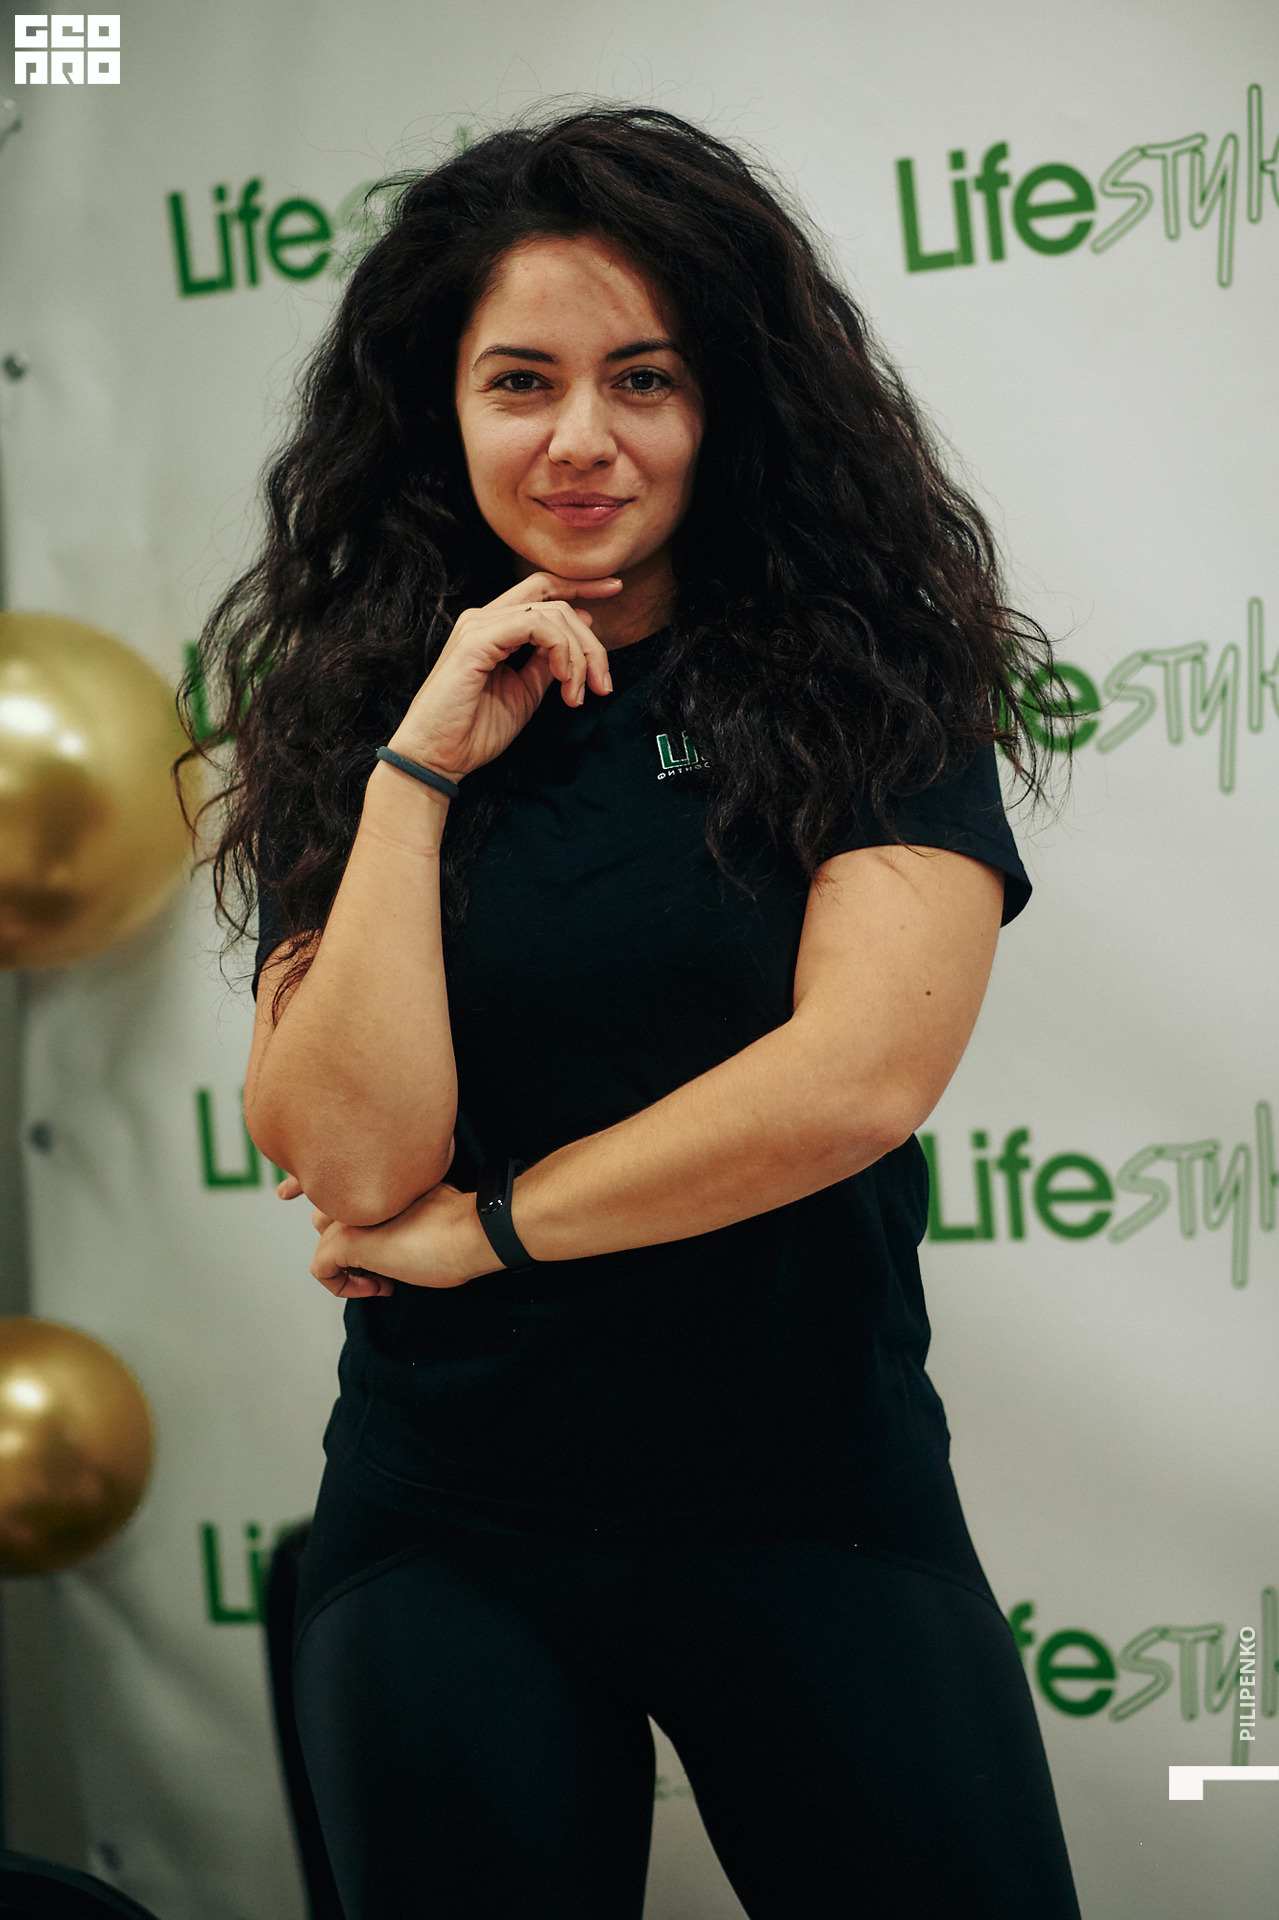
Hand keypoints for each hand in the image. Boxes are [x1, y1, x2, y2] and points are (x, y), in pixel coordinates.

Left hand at [304, 1182, 504, 1298]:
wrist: (472, 1231)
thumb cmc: (460, 1225)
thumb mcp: (423, 1206)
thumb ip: (398, 1204)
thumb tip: (390, 1228)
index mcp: (379, 1174)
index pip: (330, 1172)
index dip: (301, 1182)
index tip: (285, 1191)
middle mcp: (358, 1187)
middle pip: (327, 1209)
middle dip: (342, 1238)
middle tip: (379, 1265)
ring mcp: (350, 1213)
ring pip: (324, 1237)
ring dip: (347, 1262)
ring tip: (381, 1275)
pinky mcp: (347, 1241)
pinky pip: (321, 1269)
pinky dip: (342, 1286)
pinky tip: (377, 1287)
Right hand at [388, 573, 620, 778]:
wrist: (438, 757)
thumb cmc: (475, 730)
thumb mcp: (526, 692)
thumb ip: (547, 663)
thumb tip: (577, 638)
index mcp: (495, 627)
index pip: (542, 590)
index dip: (580, 586)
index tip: (615, 590)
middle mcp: (485, 618)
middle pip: (554, 600)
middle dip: (590, 640)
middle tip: (603, 683)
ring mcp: (479, 626)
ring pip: (551, 613)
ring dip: (578, 654)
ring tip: (578, 693)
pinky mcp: (476, 640)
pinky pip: (534, 625)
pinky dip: (560, 650)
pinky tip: (563, 679)